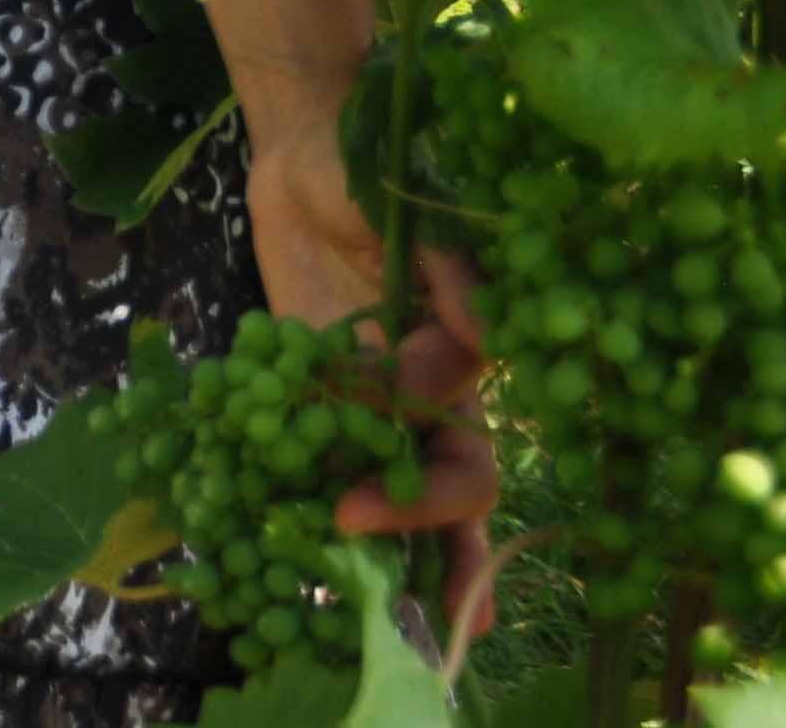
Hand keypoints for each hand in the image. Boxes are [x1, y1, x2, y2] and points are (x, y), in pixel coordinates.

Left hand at [246, 117, 500, 655]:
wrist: (304, 157)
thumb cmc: (366, 168)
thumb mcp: (401, 202)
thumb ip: (445, 265)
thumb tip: (488, 336)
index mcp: (460, 361)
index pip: (460, 445)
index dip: (423, 489)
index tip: (356, 502)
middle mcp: (428, 394)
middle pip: (449, 488)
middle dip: (425, 545)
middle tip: (379, 584)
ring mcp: (376, 402)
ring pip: (402, 492)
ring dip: (402, 557)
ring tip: (397, 628)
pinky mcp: (322, 398)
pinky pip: (329, 461)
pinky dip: (318, 509)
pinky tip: (296, 565)